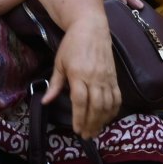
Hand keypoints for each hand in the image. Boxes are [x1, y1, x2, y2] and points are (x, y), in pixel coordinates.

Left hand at [45, 19, 120, 139]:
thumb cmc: (72, 44)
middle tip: (86, 136)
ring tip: (95, 131)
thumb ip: (55, 84)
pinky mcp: (114, 77)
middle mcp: (94, 77)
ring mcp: (106, 77)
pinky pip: (117, 96)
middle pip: (95, 106)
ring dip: (102, 120)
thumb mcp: (59, 63)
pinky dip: (114, 110)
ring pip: (107, 104)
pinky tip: (108, 118)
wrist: (91, 27)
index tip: (76, 129)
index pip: (80, 100)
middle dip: (91, 123)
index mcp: (78, 73)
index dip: (79, 117)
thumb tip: (45, 101)